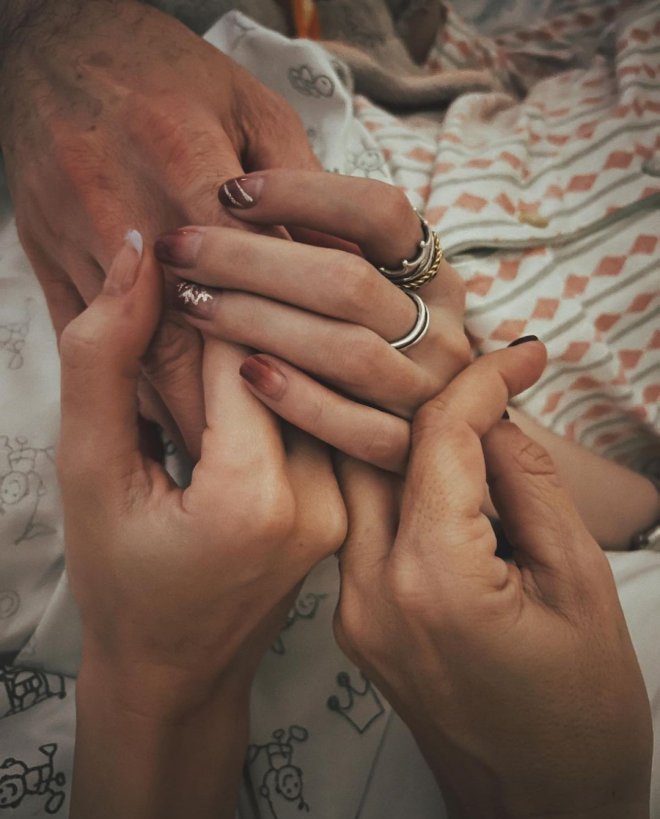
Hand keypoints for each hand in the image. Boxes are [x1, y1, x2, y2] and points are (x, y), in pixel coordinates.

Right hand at [0, 0, 318, 454]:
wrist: (52, 38)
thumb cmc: (161, 64)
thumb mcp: (250, 104)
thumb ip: (296, 192)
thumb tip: (343, 276)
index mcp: (181, 155)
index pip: (244, 281)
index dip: (278, 350)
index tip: (315, 403)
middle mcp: (121, 203)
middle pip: (189, 335)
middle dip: (232, 401)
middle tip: (273, 454)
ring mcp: (70, 235)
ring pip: (135, 351)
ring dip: (180, 405)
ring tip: (226, 453)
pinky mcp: (40, 257)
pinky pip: (83, 340)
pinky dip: (128, 383)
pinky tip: (163, 417)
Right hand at [57, 234, 344, 710]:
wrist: (177, 668)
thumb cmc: (120, 580)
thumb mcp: (89, 471)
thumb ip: (104, 360)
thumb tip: (140, 256)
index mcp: (253, 498)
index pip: (244, 346)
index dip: (213, 286)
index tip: (189, 247)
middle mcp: (321, 500)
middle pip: (295, 358)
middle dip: (253, 298)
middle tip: (224, 243)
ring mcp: (345, 505)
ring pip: (319, 380)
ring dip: (279, 330)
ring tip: (245, 287)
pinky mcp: (350, 504)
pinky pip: (326, 413)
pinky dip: (293, 373)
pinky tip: (267, 347)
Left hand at [155, 169, 470, 472]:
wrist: (387, 466)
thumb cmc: (347, 354)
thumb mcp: (351, 297)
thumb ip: (314, 257)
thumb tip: (234, 201)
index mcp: (434, 280)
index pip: (382, 212)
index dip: (306, 194)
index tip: (230, 193)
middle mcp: (442, 334)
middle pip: (350, 283)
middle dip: (252, 259)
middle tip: (178, 247)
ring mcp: (429, 397)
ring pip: (349, 353)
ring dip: (261, 323)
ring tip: (190, 304)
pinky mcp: (409, 455)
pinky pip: (359, 431)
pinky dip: (301, 400)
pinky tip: (245, 374)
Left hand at [334, 340, 651, 818]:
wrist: (539, 802)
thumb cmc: (580, 708)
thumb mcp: (577, 580)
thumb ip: (527, 481)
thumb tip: (495, 411)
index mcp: (433, 581)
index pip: (436, 439)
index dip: (480, 381)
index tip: (518, 354)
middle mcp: (370, 592)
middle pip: (368, 448)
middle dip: (409, 388)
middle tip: (457, 354)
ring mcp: (350, 610)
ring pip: (351, 479)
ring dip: (387, 426)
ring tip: (436, 390)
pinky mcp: (351, 619)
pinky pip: (356, 521)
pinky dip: (385, 476)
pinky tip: (420, 452)